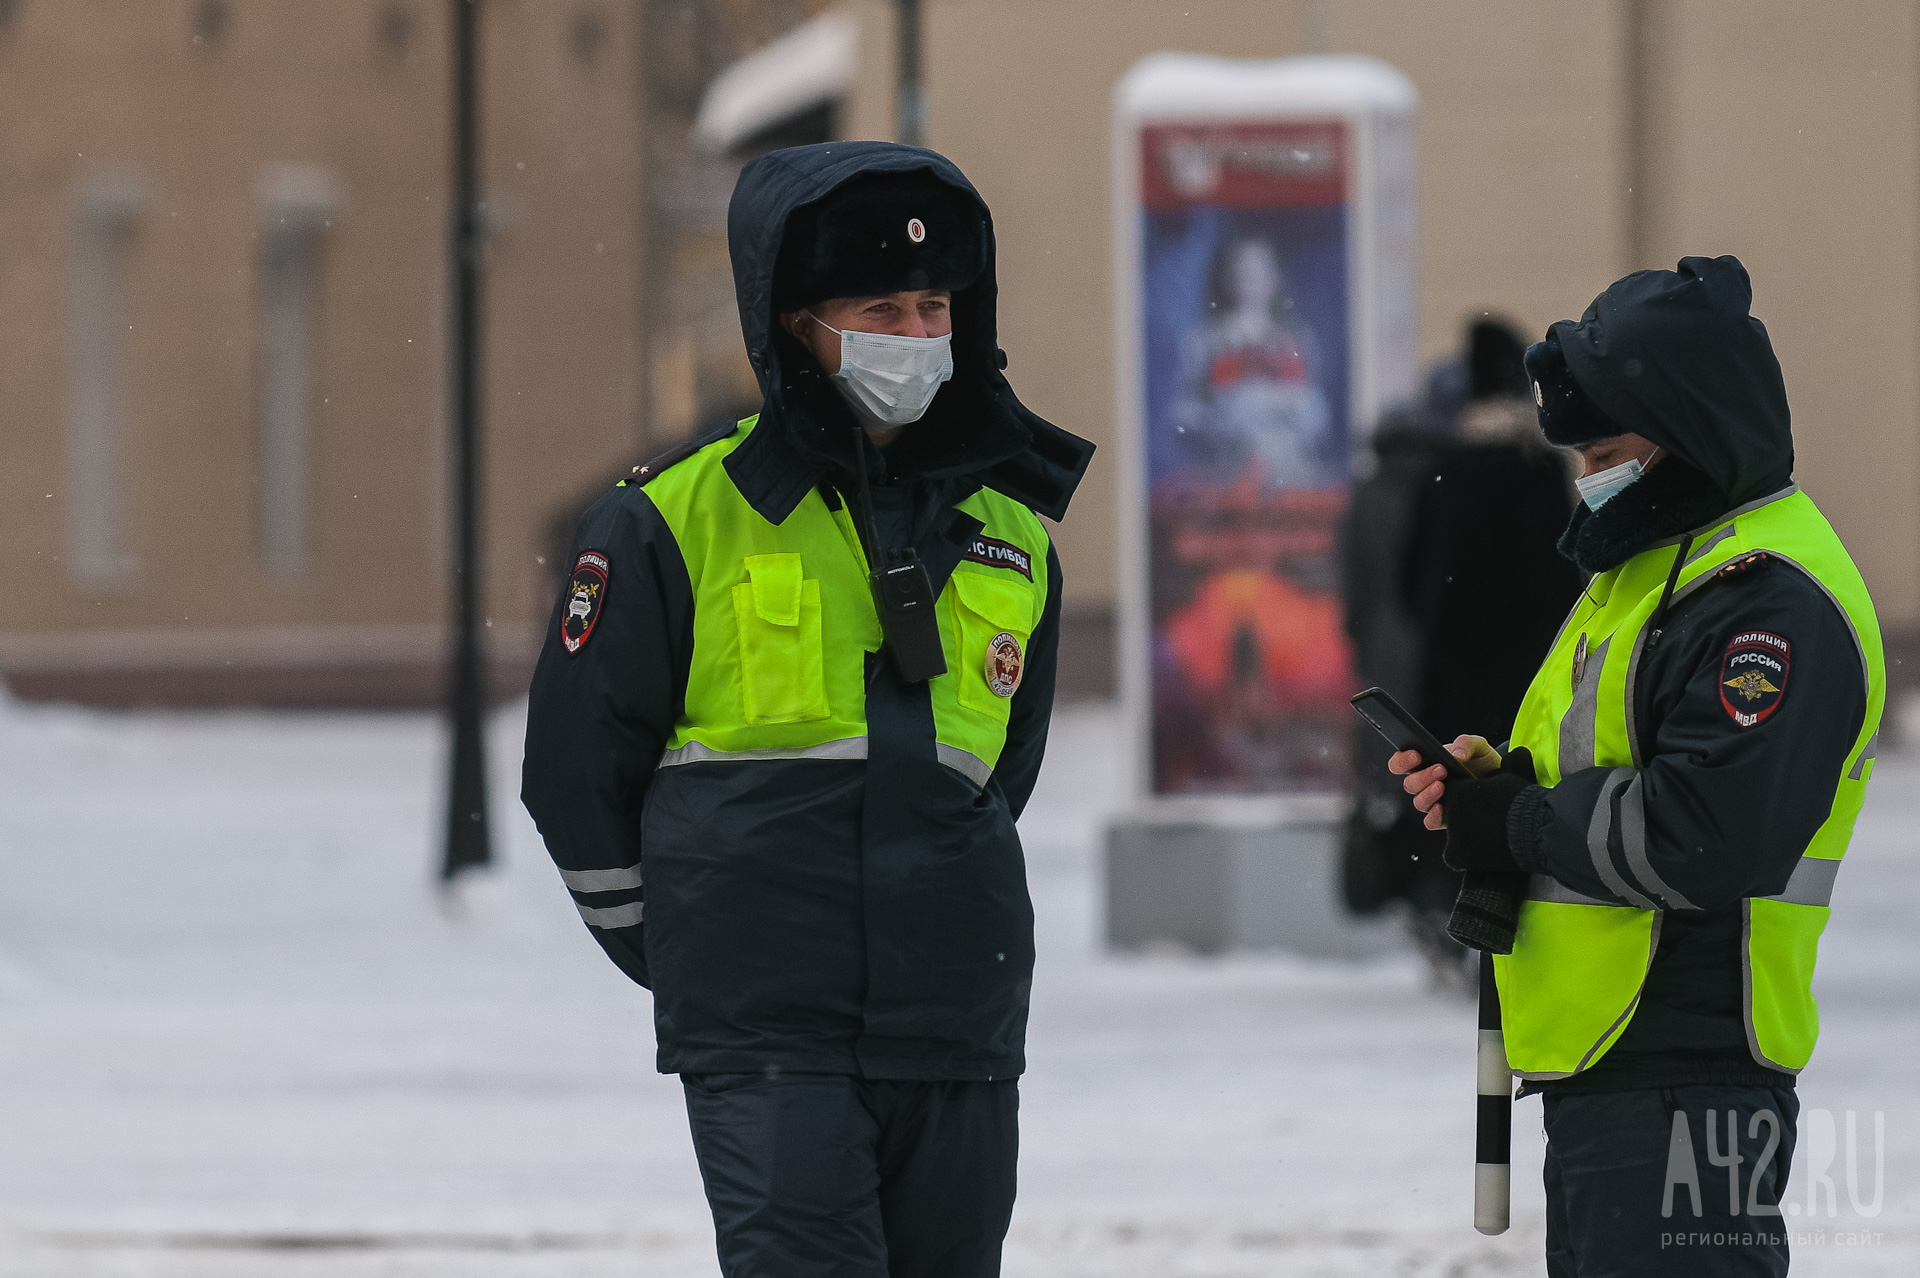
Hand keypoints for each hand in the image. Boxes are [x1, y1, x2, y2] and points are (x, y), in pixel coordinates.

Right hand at [1387, 735, 1501, 830]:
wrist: (1499, 781)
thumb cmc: (1482, 762)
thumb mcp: (1478, 746)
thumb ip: (1467, 743)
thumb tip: (1456, 755)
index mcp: (1425, 763)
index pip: (1400, 763)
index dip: (1402, 760)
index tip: (1416, 755)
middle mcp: (1426, 783)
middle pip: (1410, 784)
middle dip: (1422, 776)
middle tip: (1441, 770)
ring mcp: (1434, 801)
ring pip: (1418, 802)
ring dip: (1428, 794)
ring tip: (1443, 786)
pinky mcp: (1445, 817)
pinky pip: (1430, 822)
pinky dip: (1433, 816)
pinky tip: (1443, 807)